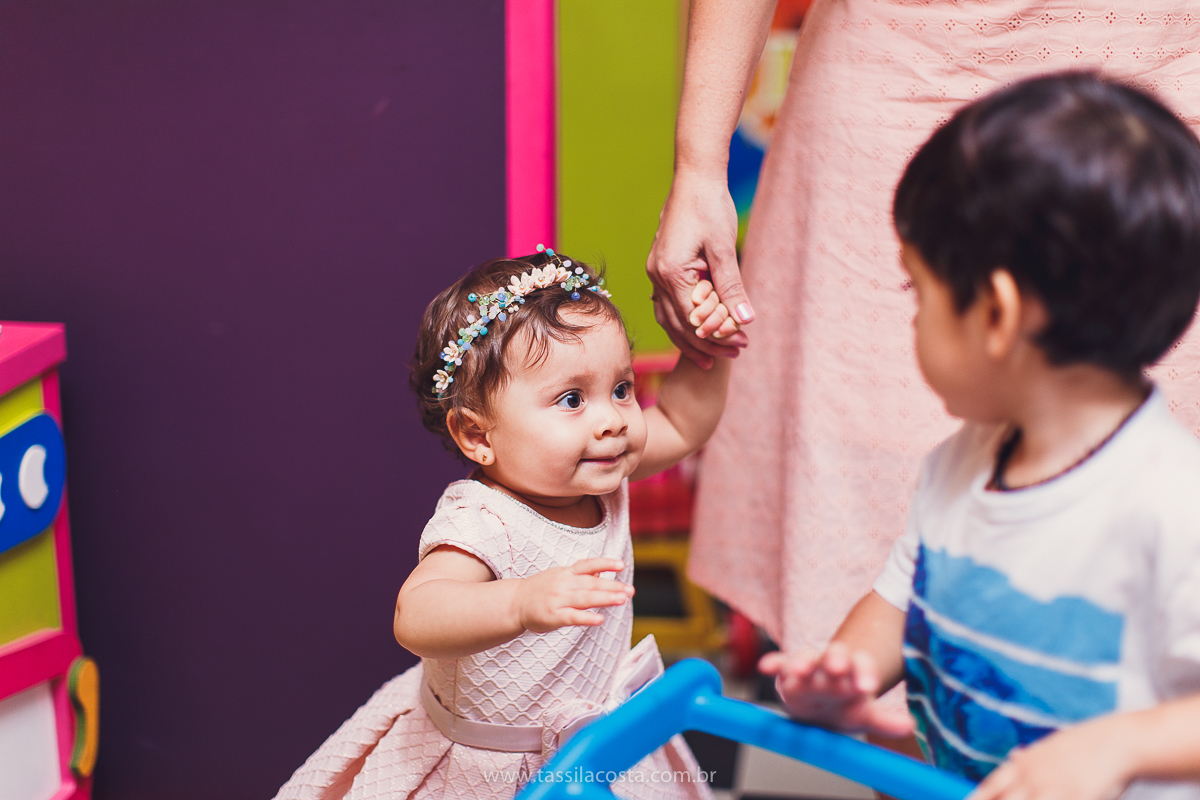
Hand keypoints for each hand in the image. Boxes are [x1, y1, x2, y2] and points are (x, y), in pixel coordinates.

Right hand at [513, 557, 633, 632]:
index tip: (621, 565)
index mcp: (566, 573)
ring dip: (605, 598)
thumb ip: (580, 575)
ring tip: (622, 600)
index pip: (588, 565)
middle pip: (591, 583)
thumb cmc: (540, 590)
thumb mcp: (559, 576)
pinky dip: (587, 618)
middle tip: (630, 591)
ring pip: (585, 598)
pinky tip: (600, 619)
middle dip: (612, 587)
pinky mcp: (553, 616)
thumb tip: (602, 572)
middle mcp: (563, 584)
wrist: (515, 603)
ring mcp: (558, 600)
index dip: (605, 564)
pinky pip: (572, 617)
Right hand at [647, 170, 750, 367]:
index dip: (718, 335)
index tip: (742, 344)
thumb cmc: (710, 207)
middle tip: (734, 355)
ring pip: (669, 318)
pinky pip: (666, 305)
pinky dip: (681, 322)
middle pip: (678, 325)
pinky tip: (695, 329)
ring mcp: (655, 272)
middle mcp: (657, 276)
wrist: (694, 178)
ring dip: (692, 338)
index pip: (693, 319)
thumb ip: (732, 287)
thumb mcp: (725, 249)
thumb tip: (746, 320)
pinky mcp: (661, 267)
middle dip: (707, 343)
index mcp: (670, 273)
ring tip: (714, 355)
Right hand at [759, 643, 913, 736]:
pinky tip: (766, 666)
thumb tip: (910, 726)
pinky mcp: (786, 672)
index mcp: (854, 672)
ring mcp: (808, 667)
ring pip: (806, 658)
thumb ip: (885, 721)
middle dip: (837, 659)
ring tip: (800, 670)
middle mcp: (831, 665)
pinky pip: (779, 663)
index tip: (868, 688)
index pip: (863, 666)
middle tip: (838, 667)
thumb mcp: (864, 714)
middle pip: (835, 656)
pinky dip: (773, 662)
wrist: (820, 706)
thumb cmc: (844, 706)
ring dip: (803, 662)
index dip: (865, 674)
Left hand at [969, 718, 1133, 799]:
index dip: (976, 799)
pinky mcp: (1075, 797)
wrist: (1119, 742)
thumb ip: (1031, 757)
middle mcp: (1033, 777)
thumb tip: (1014, 757)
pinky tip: (1054, 799)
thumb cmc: (1087, 745)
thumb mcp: (1051, 746)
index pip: (990, 787)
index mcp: (1023, 763)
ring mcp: (1053, 789)